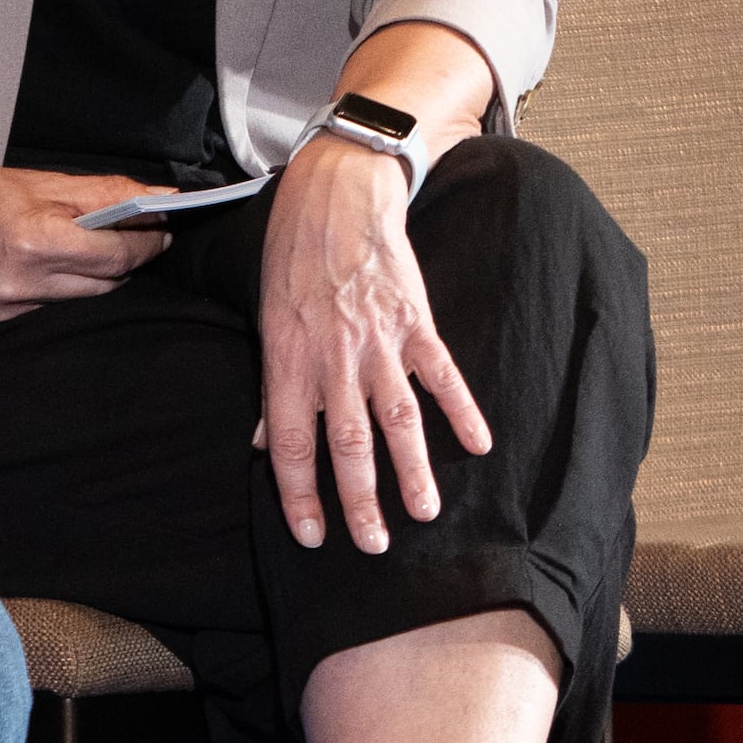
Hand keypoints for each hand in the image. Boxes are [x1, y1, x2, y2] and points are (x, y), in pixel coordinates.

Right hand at [0, 159, 169, 329]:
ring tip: (57, 251)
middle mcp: (20, 284)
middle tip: (113, 239)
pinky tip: (19, 270)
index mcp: (37, 241)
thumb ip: (104, 193)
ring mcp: (1, 310)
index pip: (118, 256)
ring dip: (76, 279)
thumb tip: (160, 198)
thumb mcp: (42, 182)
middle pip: (103, 285)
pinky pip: (34, 313)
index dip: (147, 243)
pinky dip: (39, 293)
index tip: (159, 232)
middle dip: (117, 262)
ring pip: (70, 302)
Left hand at [253, 131, 487, 548]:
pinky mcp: (415, 323)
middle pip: (346, 445)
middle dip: (359, 501)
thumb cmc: (293, 260)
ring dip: (411, 470)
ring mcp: (377, 343)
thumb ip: (271, 387)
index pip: (289, 446)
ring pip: (397, 421)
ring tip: (424, 512)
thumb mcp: (266, 321)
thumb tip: (263, 442)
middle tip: (373, 544)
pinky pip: (442, 375)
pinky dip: (462, 409)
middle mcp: (332, 361)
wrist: (335, 197)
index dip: (299, 495)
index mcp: (287, 364)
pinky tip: (480, 443)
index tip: (311, 536)